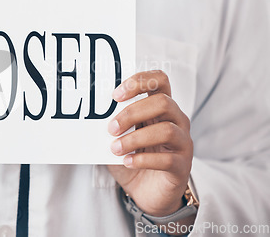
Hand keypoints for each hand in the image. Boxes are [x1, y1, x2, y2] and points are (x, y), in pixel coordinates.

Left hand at [106, 71, 193, 219]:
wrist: (147, 192)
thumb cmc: (133, 157)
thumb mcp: (119, 136)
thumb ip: (112, 124)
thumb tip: (91, 117)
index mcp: (161, 107)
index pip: (159, 80)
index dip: (139, 81)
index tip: (115, 95)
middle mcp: (177, 120)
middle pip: (163, 102)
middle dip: (132, 113)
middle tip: (111, 128)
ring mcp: (182, 143)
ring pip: (166, 130)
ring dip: (135, 138)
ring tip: (115, 148)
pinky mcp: (181, 166)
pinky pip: (167, 159)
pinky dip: (143, 160)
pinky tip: (127, 162)